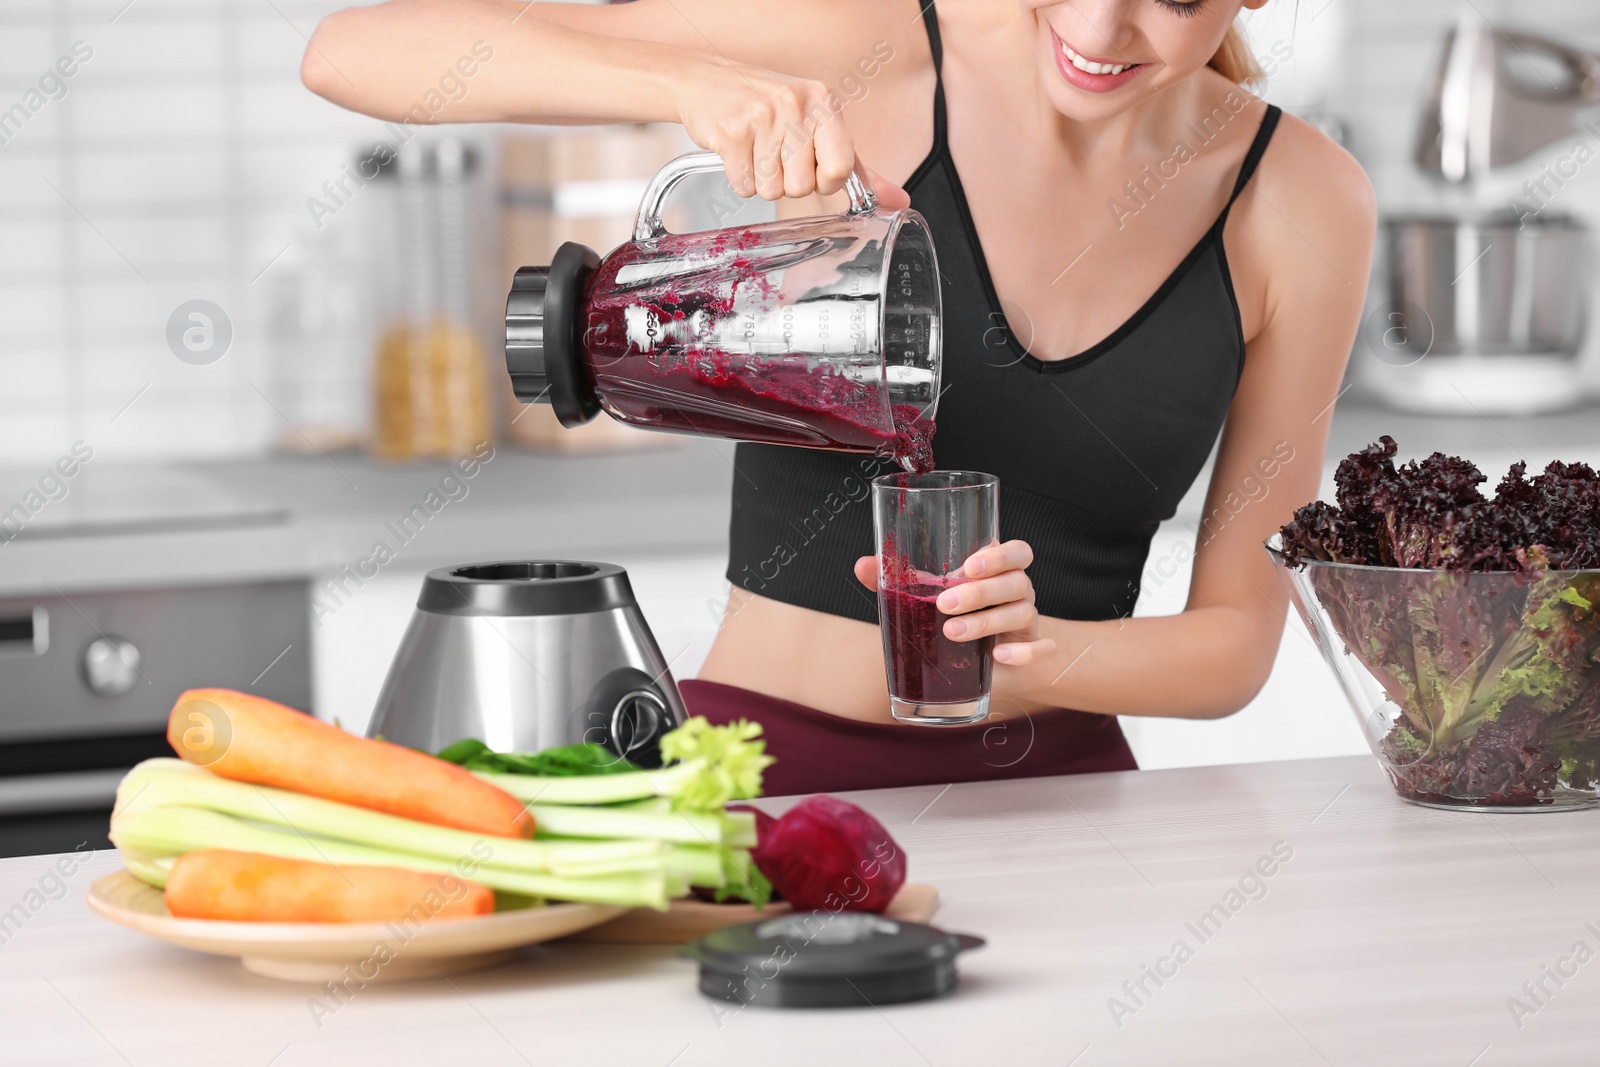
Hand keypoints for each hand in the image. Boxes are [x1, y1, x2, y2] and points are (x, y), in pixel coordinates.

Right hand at [674, 55, 909, 206]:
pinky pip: (745, 186)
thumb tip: (898, 202)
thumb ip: (857, 167)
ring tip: (756, 151)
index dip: (824, 181)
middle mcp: (797, 106)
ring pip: (772, 191)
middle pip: (803, 187)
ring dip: (762, 181)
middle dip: (787, 182)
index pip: (841, 169)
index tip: (811, 167)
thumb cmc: (767, 107)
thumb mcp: (817, 125)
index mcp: (824, 103)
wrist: (707, 81)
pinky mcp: (731, 133)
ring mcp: (762, 118)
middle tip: (775, 154)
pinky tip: (738, 152)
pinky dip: (740, 178)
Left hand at [854, 540, 1055, 665]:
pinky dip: (1023, 653)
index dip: (1000, 555)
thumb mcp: (930, 599)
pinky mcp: (1033, 655)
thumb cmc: (957, 619)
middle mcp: (1019, 594)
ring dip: (988, 622)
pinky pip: (1040, 651)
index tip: (969, 566)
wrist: (987, 666)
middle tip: (945, 603)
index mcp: (999, 573)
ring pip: (1024, 613)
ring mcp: (1029, 624)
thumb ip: (901, 580)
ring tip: (952, 633)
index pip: (1017, 552)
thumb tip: (862, 565)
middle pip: (1016, 582)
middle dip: (981, 592)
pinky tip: (998, 657)